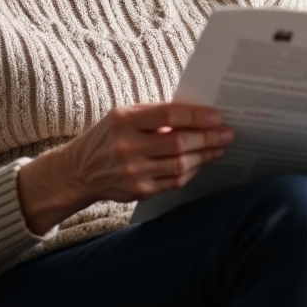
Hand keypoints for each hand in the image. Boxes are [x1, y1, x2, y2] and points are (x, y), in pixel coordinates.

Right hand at [16, 103, 232, 233]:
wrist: (79, 171)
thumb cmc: (108, 137)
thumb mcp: (123, 117)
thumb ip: (155, 115)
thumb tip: (198, 115)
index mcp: (123, 121)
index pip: (167, 115)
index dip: (196, 116)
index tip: (217, 116)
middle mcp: (127, 147)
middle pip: (178, 142)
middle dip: (208, 138)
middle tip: (228, 133)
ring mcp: (133, 172)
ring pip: (180, 165)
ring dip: (205, 156)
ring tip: (220, 147)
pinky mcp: (139, 191)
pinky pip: (174, 182)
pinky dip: (192, 171)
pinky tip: (202, 162)